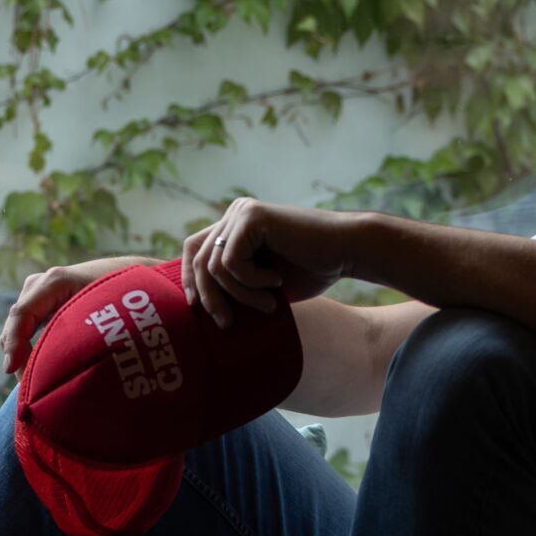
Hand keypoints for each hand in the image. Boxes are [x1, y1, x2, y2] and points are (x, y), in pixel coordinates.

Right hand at [0, 255, 146, 373]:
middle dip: (17, 355)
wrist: (125, 277)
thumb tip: (56, 370)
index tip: (10, 370)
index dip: (14, 344)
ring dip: (21, 353)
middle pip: (15, 323)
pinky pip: (25, 327)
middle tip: (28, 388)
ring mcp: (38, 292)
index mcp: (55, 282)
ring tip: (33, 382)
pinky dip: (27, 348)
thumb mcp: (101, 315)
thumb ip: (78, 335)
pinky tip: (36, 368)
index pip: (22, 314)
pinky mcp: (40, 303)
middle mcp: (41, 283)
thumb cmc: (118, 297)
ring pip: (17, 327)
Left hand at [181, 197, 355, 328]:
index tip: (196, 308)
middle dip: (209, 297)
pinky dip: (251, 282)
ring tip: (267, 304)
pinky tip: (276, 281)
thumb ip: (234, 287)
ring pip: (214, 266)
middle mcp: (235, 214)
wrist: (346, 253)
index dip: (189, 278)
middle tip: (228, 323)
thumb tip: (199, 310)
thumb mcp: (263, 285)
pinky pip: (231, 262)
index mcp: (235, 227)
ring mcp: (242, 212)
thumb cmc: (311, 271)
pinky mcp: (251, 217)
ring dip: (240, 295)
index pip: (193, 249)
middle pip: (198, 258)